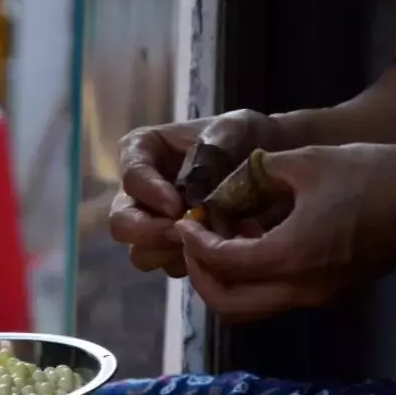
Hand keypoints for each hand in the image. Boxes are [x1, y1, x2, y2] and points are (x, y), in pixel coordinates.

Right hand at [109, 109, 284, 277]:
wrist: (274, 169)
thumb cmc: (248, 140)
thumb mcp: (235, 127)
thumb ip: (213, 146)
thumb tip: (189, 187)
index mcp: (143, 152)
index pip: (131, 175)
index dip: (149, 193)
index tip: (177, 206)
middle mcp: (139, 192)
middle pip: (121, 222)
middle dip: (148, 231)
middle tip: (181, 232)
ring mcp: (153, 224)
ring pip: (140, 252)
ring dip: (169, 252)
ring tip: (204, 242)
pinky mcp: (172, 248)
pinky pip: (168, 266)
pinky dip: (192, 265)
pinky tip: (219, 251)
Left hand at [174, 143, 395, 321]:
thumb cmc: (373, 174)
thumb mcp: (305, 161)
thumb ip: (252, 175)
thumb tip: (219, 186)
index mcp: (293, 255)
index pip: (222, 264)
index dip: (194, 244)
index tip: (184, 222)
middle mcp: (302, 287)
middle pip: (227, 304)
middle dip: (200, 273)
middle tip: (191, 241)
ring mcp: (316, 295)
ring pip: (248, 308)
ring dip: (223, 280)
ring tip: (219, 239)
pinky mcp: (326, 293)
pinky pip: (272, 297)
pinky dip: (249, 278)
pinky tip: (252, 239)